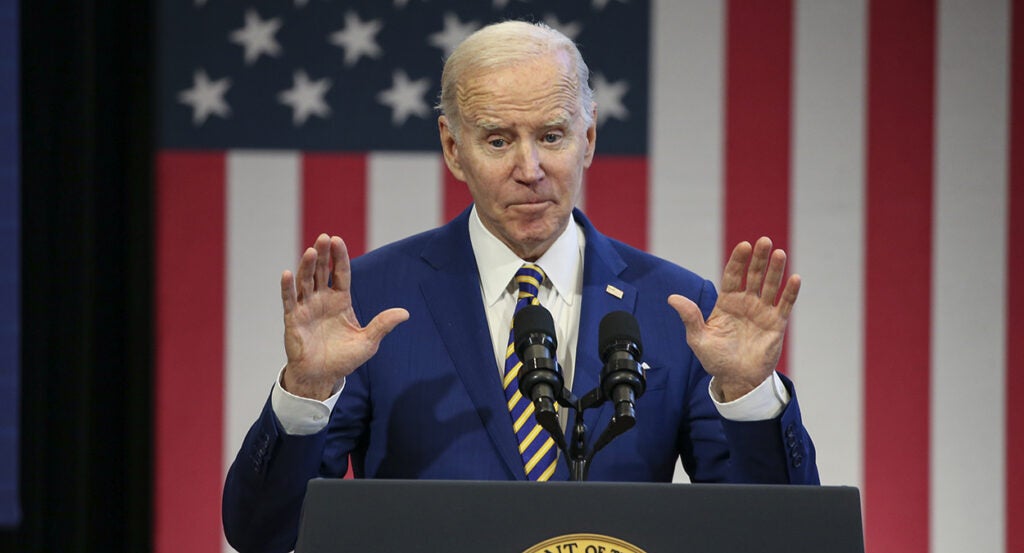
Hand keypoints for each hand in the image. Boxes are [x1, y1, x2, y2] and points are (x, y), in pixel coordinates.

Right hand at [280, 234, 408, 399]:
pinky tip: (287, 273)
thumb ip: (382, 325)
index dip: (339, 257)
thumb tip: (405, 313)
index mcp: (340, 300)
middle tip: (324, 237)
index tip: (338, 240)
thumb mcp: (368, 342)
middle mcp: (322, 300)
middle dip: (323, 254)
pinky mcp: (293, 319)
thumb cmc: (344, 359)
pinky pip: (289, 301)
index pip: (340, 273)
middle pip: (321, 271)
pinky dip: (287, 287)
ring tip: (311, 251)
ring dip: (307, 266)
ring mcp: (307, 308)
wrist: (322, 377)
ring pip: (305, 282)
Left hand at [667, 237, 799, 401]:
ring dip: (775, 270)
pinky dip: (790, 292)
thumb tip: (672, 298)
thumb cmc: (715, 360)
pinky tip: (794, 278)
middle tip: (764, 241)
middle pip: (753, 275)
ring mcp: (762, 312)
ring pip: (770, 286)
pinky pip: (784, 305)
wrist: (737, 380)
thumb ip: (690, 317)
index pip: (732, 275)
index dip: (738, 260)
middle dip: (758, 259)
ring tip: (779, 253)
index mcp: (726, 303)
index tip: (744, 245)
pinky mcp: (776, 324)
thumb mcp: (698, 339)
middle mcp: (745, 303)